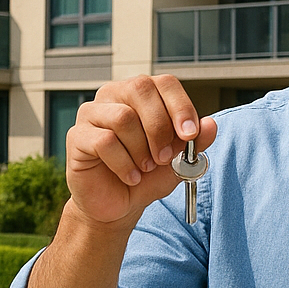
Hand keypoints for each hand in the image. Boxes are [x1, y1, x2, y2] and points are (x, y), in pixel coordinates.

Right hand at [64, 74, 217, 226]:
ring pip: (123, 117)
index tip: (190, 134)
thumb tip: (211, 124)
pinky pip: (104, 141)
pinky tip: (130, 177)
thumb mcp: (179, 160)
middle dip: (160, 127)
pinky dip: (124, 164)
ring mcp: (92, 113)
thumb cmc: (148, 176)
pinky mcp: (77, 136)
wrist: (119, 204)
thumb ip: (196, 142)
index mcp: (142, 95)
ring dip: (141, 149)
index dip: (180, 106)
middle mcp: (115, 95)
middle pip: (141, 90)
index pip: (164, 83)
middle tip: (164, 158)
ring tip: (145, 168)